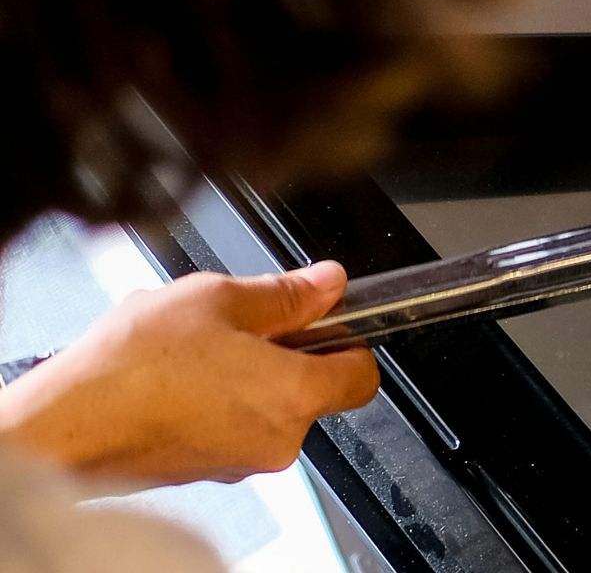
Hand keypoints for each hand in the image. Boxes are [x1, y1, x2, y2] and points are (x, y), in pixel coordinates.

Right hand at [0, 263, 378, 485]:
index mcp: (295, 394)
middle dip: (286, 353)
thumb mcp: (217, 299)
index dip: (348, 341)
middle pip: (313, 389)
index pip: (363, 376)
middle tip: (241, 325)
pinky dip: (216, 400)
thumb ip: (284, 293)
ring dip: (245, 374)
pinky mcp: (205, 470)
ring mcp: (240, 461)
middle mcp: (278, 438)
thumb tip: (327, 283)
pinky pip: (231, 426)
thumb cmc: (132, 369)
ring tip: (196, 349)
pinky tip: (175, 377)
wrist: (62, 427)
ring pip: (267, 406)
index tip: (324, 320)